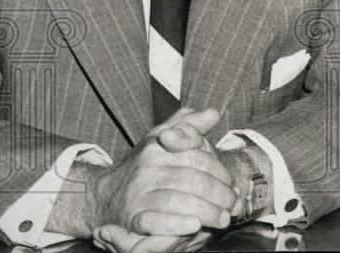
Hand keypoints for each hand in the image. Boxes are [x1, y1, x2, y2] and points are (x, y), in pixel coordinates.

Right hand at [89, 108, 238, 234]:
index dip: (219, 171)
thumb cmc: (144, 164)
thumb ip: (189, 125)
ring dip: (206, 211)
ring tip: (223, 218)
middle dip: (218, 194)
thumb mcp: (162, 137)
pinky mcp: (131, 216)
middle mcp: (148, 167)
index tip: (232, 183)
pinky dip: (176, 224)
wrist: (106, 194)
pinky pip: (154, 221)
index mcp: (159, 145)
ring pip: (178, 200)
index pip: (197, 156)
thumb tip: (213, 113)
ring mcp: (138, 192)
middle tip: (233, 204)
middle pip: (192, 180)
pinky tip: (194, 225)